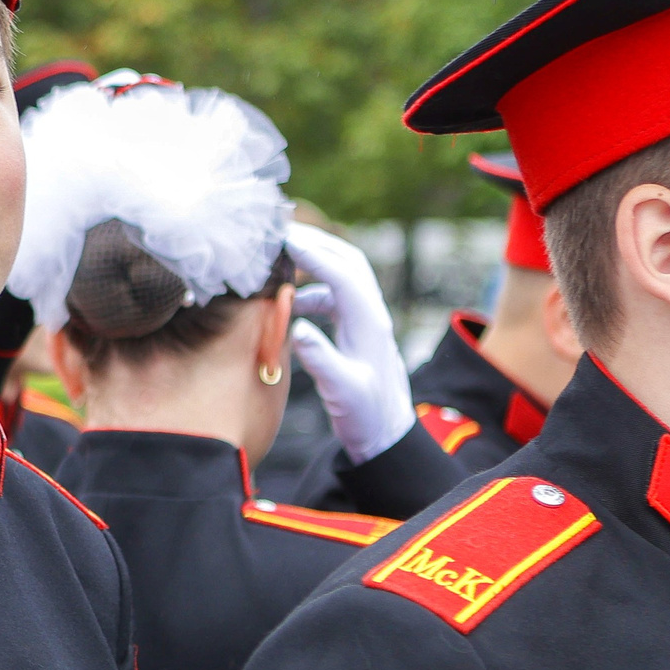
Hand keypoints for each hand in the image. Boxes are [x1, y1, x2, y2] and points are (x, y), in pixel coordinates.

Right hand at [282, 221, 415, 464]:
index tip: (284, 240)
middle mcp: (371, 315)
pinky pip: (336, 296)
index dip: (314, 254)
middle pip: (348, 262)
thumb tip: (296, 327)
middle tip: (282, 235)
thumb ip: (320, 359)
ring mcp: (366, 320)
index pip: (342, 275)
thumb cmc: (367, 415)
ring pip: (343, 275)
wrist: (387, 434)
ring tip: (281, 263)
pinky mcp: (358, 330)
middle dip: (317, 243)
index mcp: (369, 324)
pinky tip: (291, 304)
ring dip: (315, 263)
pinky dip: (313, 289)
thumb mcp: (343, 390)